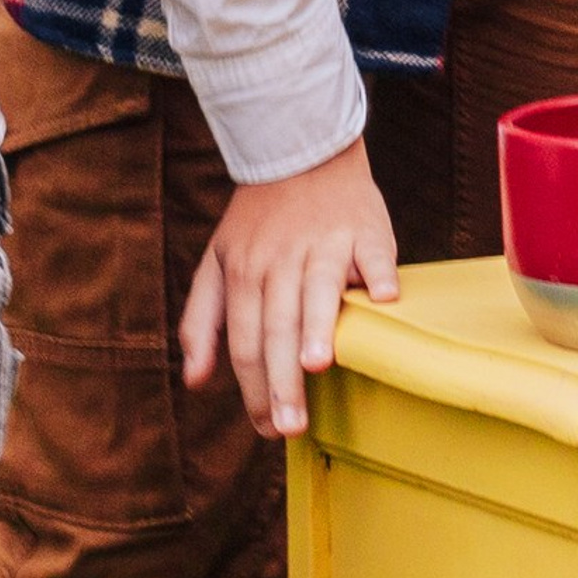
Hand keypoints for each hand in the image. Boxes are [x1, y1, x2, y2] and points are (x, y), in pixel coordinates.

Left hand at [178, 138, 399, 441]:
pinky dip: (378, 273)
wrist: (301, 148)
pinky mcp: (365, 225)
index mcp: (244, 272)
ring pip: (318, 289)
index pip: (246, 342)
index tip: (266, 429)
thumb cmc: (259, 219)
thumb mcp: (216, 262)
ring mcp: (324, 240)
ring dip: (319, 326)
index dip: (253, 389)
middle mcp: (281, 259)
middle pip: (278, 326)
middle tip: (291, 427)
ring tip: (318, 366)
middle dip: (283, 381)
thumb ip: (201, 322)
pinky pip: (373, 251)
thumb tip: (195, 382)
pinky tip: (382, 300)